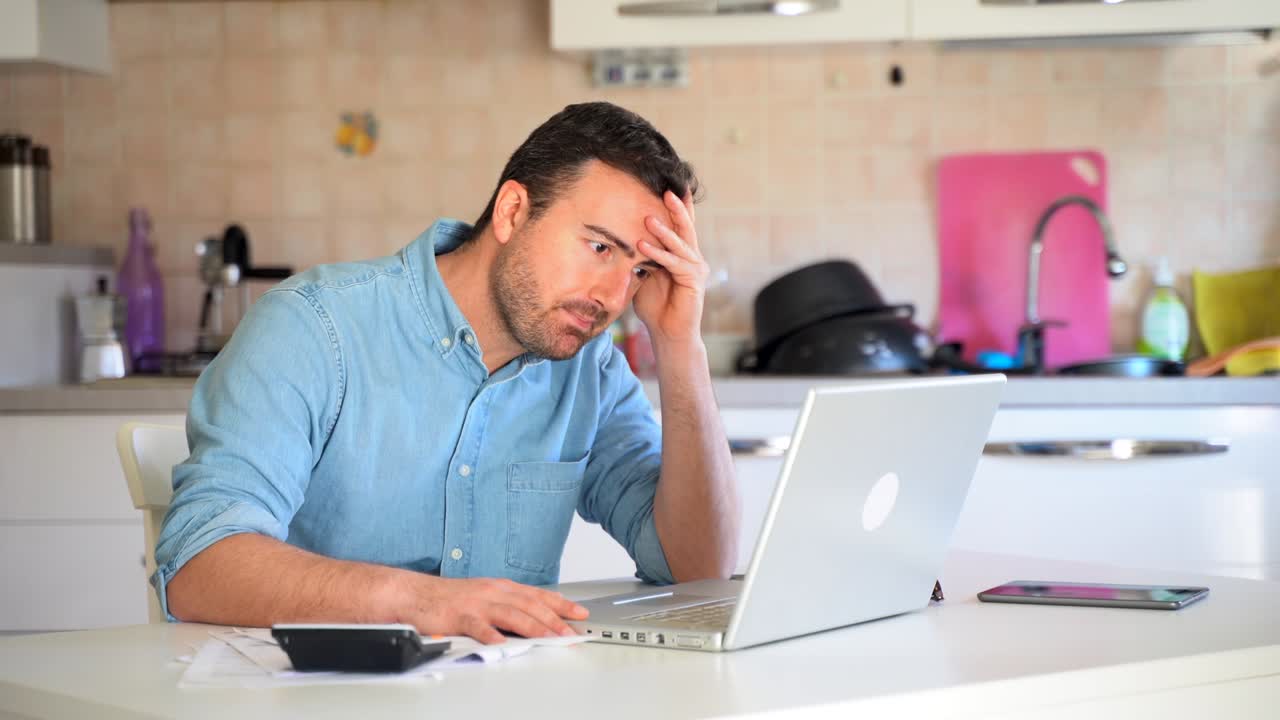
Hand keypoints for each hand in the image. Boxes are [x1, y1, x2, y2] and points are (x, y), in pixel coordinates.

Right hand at [395, 575, 588, 644]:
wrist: (416, 594)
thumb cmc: (452, 598)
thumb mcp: (486, 597)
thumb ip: (508, 607)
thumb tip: (535, 620)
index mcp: (501, 587)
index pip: (538, 595)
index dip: (561, 604)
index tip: (580, 613)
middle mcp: (493, 592)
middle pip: (529, 605)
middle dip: (554, 619)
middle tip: (571, 632)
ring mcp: (476, 603)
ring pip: (511, 614)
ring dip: (533, 627)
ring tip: (549, 638)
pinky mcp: (458, 616)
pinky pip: (477, 627)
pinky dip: (491, 635)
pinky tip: (502, 643)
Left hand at [634, 190, 708, 347]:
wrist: (668, 334)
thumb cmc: (655, 306)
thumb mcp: (644, 275)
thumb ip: (641, 257)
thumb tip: (622, 238)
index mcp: (682, 253)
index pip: (680, 225)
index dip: (677, 206)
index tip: (668, 184)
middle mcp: (692, 257)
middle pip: (686, 227)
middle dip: (677, 208)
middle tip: (667, 189)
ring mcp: (696, 268)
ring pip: (681, 243)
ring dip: (664, 230)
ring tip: (649, 218)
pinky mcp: (693, 281)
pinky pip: (675, 263)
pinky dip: (659, 254)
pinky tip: (643, 245)